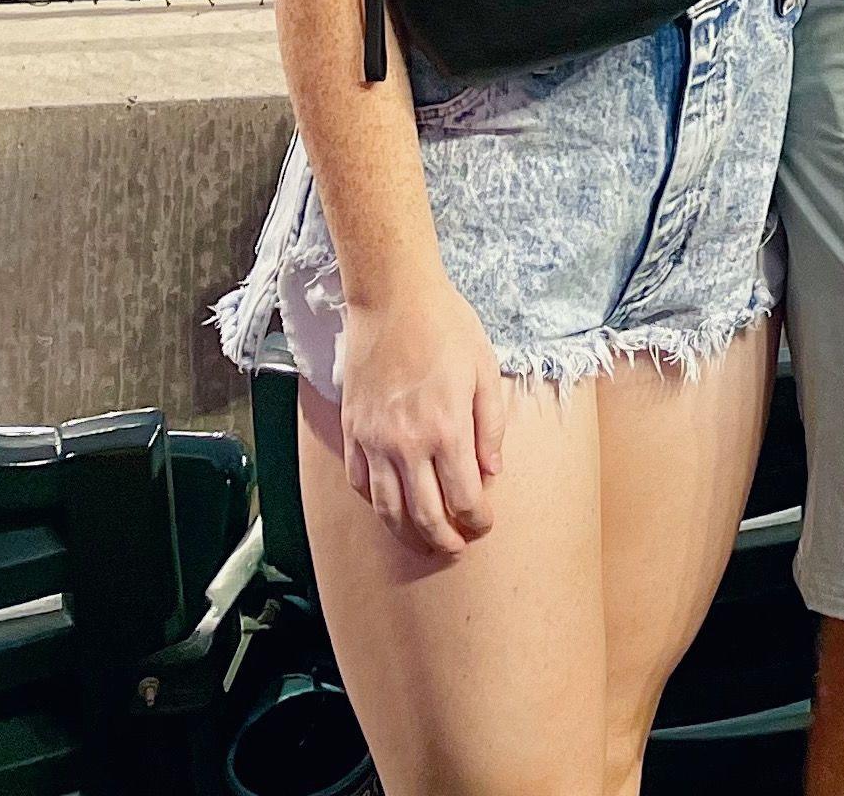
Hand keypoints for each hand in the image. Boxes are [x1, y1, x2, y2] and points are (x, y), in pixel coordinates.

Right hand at [335, 273, 509, 556]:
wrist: (392, 297)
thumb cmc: (446, 325)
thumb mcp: (485, 367)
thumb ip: (491, 425)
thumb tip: (492, 471)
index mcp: (447, 428)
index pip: (464, 497)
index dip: (477, 520)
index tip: (484, 524)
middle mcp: (408, 444)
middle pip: (425, 516)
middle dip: (444, 540)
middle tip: (456, 547)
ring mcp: (374, 440)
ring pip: (388, 509)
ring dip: (407, 534)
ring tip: (424, 541)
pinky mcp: (352, 431)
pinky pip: (360, 483)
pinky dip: (376, 504)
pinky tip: (390, 507)